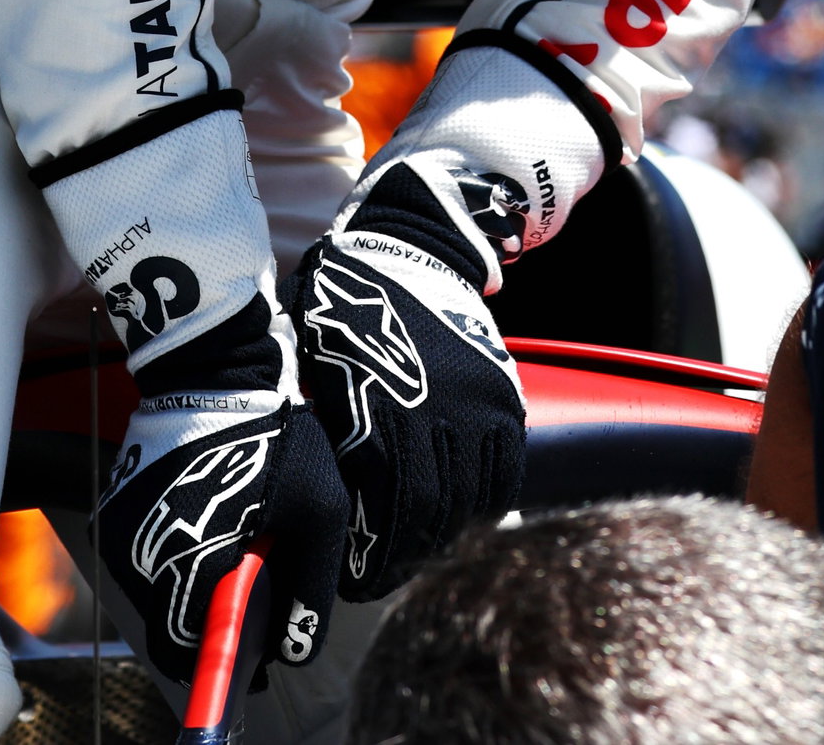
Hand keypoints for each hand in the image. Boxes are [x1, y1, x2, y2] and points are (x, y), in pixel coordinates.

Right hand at [98, 389, 348, 686]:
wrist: (214, 368)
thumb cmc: (272, 435)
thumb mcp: (317, 508)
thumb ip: (310, 585)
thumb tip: (296, 648)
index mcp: (192, 560)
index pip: (189, 651)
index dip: (221, 665)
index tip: (250, 667)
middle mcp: (145, 554)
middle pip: (171, 624)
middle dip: (209, 623)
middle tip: (251, 596)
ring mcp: (124, 532)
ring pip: (157, 592)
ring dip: (191, 587)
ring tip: (232, 550)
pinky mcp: (115, 511)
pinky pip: (145, 558)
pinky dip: (174, 557)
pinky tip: (209, 527)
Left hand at [289, 160, 525, 599]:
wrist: (405, 245)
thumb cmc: (341, 309)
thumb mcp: (317, 372)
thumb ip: (329, 437)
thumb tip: (322, 507)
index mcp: (379, 410)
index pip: (384, 512)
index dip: (371, 557)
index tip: (355, 579)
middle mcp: (434, 412)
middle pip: (430, 516)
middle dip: (405, 557)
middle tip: (383, 575)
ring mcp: (476, 403)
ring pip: (470, 501)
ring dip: (444, 535)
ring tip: (419, 549)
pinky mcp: (503, 394)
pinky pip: (506, 471)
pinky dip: (485, 502)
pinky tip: (460, 516)